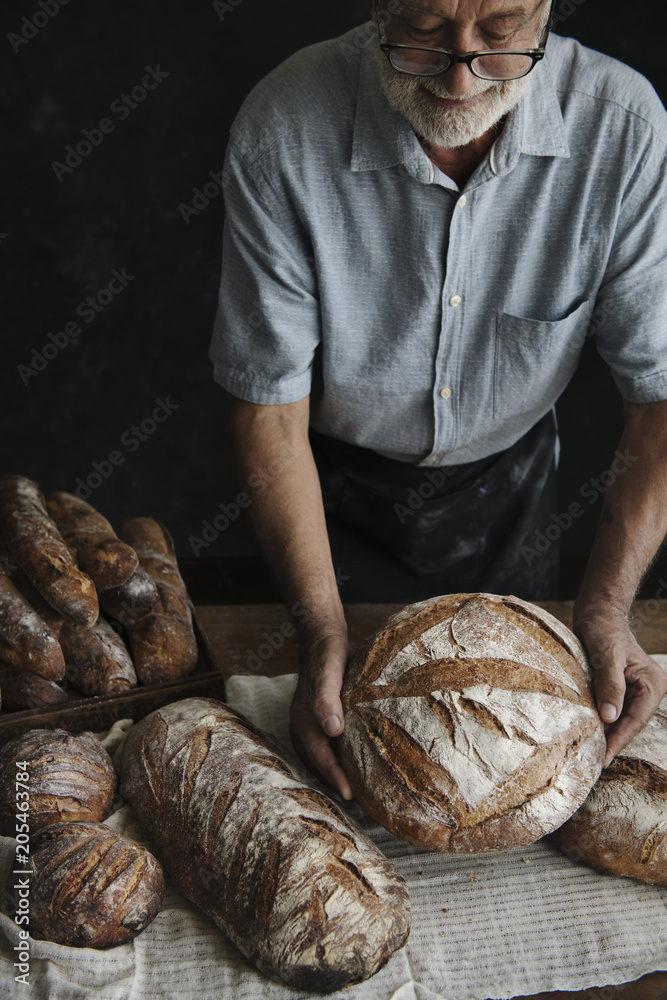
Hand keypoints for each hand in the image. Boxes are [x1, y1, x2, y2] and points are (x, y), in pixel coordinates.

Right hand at [288, 631, 353, 799]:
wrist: (324, 639)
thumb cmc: (326, 655)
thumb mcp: (328, 672)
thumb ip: (327, 699)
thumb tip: (332, 729)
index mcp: (302, 719)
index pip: (319, 754)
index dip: (334, 775)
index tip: (350, 793)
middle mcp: (305, 726)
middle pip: (320, 761)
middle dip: (337, 781)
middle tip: (361, 800)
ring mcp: (315, 724)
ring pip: (325, 756)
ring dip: (340, 772)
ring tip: (362, 790)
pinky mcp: (326, 720)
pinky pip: (333, 745)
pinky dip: (344, 757)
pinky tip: (360, 763)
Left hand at [575, 611, 666, 766]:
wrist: (597, 614)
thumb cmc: (603, 629)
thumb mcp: (606, 655)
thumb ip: (610, 684)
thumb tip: (610, 716)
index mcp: (652, 682)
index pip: (636, 719)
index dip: (619, 740)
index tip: (604, 757)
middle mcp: (649, 689)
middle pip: (631, 723)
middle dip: (614, 741)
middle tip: (594, 761)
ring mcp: (637, 690)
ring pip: (623, 720)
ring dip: (608, 734)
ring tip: (591, 752)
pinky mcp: (623, 689)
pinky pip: (615, 711)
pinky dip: (604, 722)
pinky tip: (592, 733)